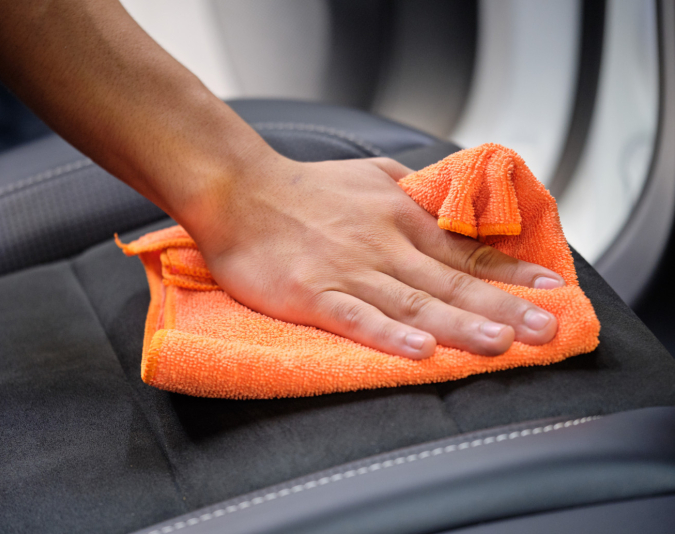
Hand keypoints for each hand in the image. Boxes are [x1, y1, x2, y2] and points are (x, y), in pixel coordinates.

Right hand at [187, 155, 562, 358]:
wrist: (239, 191)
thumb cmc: (303, 187)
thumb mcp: (369, 173)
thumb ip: (413, 190)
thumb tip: (449, 204)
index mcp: (398, 216)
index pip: (465, 248)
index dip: (510, 271)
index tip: (551, 288)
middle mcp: (383, 245)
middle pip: (450, 281)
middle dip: (503, 307)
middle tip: (545, 329)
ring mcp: (348, 271)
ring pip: (413, 302)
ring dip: (459, 324)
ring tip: (500, 345)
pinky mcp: (312, 294)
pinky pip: (357, 318)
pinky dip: (389, 336)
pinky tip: (420, 352)